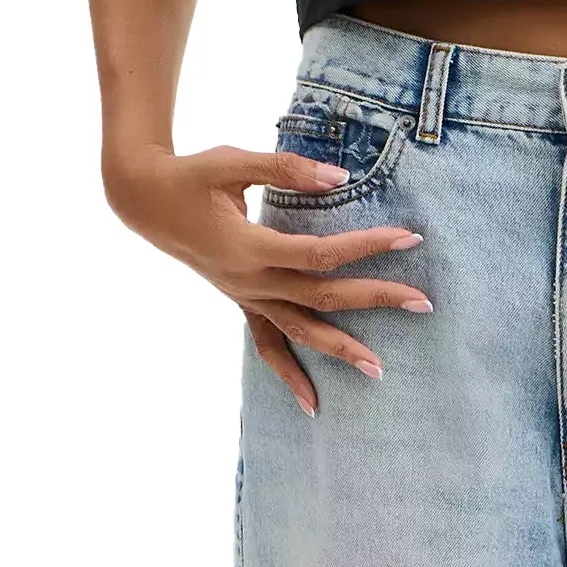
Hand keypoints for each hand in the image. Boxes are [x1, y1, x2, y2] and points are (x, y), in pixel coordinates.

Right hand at [102, 143, 431, 416]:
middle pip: (321, 298)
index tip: (409, 238)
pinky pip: (268, 345)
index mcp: (249, 248)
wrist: (144, 200)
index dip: (366, 247)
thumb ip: (287, 169)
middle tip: (423, 303)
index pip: (321, 254)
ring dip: (339, 350)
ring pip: (297, 331)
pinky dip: (289, 374)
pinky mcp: (240, 300)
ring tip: (380, 371)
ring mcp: (244, 296)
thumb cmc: (190, 176)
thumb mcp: (233, 161)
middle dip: (374, 300)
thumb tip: (341, 178)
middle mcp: (248, 281)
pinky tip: (312, 404)